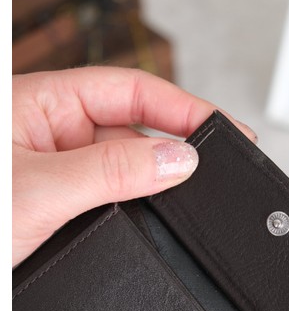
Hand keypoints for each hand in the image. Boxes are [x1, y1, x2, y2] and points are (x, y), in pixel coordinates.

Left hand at [12, 67, 256, 265]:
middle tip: (216, 172)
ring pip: (126, 168)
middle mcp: (55, 133)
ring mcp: (61, 171)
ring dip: (156, 184)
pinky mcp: (64, 205)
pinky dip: (139, 208)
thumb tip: (179, 159)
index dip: (181, 106)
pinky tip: (154, 219)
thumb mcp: (41, 189)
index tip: (223, 129)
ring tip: (186, 201)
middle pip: (134, 128)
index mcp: (43, 104)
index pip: (130, 90)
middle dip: (175, 149)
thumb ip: (114, 171)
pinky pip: (114, 198)